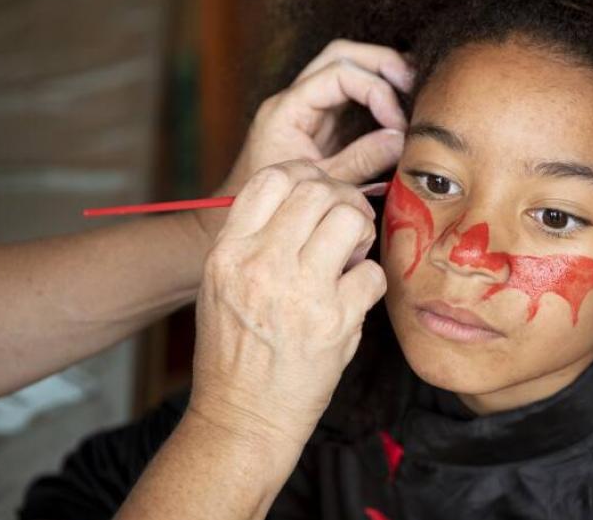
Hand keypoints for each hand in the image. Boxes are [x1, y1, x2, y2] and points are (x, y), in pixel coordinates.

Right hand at [188, 161, 386, 445]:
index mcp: (228, 252)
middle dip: (341, 199)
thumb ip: (252, 239)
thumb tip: (302, 195)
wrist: (242, 417)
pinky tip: (355, 298)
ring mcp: (299, 293)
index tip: (317, 193)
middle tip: (346, 224)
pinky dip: (371, 282)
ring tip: (352, 255)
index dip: (304, 175)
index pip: (272, 178)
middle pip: (317, 190)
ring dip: (361, 231)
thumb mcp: (219, 285)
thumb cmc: (233, 352)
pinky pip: (373, 274)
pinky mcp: (334, 323)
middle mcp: (261, 265)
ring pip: (350, 219)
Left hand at [223, 39, 412, 195]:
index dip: (376, 90)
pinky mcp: (318, 119)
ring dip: (380, 72)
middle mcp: (294, 99)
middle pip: (340, 55)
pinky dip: (375, 91)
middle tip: (414, 86)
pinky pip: (348, 90)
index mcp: (287, 110)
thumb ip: (362, 160)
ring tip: (412, 91)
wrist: (247, 217)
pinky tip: (398, 105)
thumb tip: (401, 138)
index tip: (399, 122)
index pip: (338, 74)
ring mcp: (306, 106)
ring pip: (345, 65)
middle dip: (381, 63)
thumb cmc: (280, 204)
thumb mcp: (326, 184)